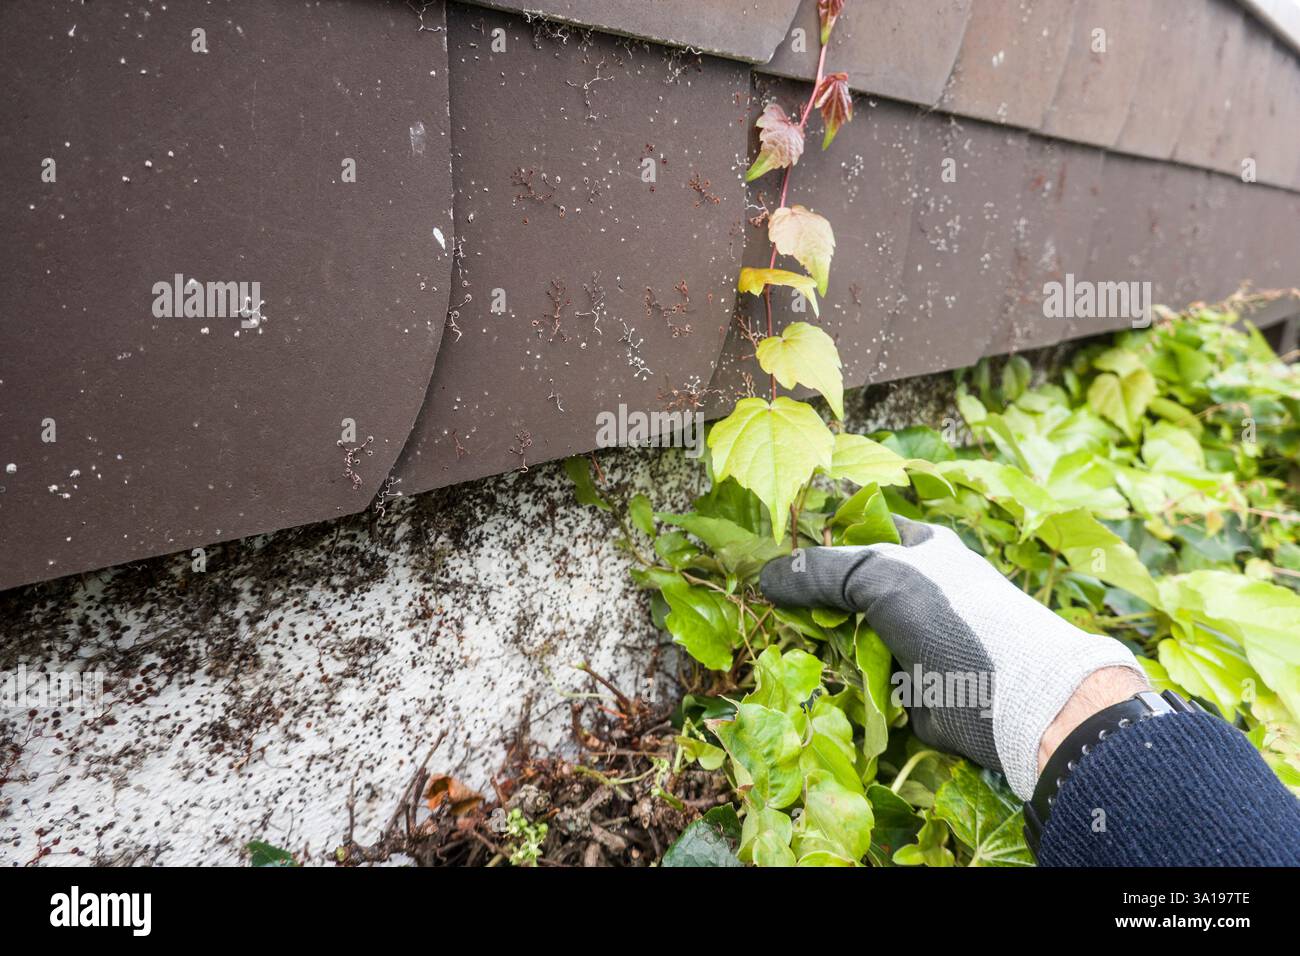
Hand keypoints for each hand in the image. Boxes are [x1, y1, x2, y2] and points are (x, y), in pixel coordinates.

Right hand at [758, 517, 1146, 799]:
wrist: (1012, 696)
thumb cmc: (953, 614)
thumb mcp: (881, 574)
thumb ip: (822, 571)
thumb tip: (766, 577)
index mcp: (921, 550)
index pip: (862, 534)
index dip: (823, 542)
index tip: (780, 557)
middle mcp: (916, 592)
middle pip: (848, 589)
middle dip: (813, 600)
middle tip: (770, 603)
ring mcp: (912, 641)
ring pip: (849, 636)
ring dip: (822, 644)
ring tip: (784, 642)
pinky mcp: (909, 688)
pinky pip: (861, 680)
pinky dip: (841, 681)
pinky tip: (811, 677)